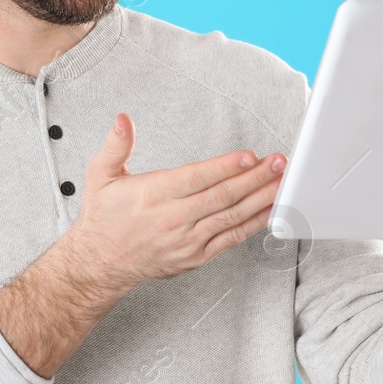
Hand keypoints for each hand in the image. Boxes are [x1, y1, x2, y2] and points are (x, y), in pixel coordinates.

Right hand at [60, 112, 287, 296]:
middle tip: (279, 163)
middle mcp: (172, 219)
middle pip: (221, 196)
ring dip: (260, 199)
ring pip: (230, 217)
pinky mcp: (196, 256)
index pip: (196, 178)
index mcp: (152, 195)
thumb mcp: (100, 175)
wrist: (101, 263)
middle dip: (254, 178)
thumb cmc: (104, 217)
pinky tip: (269, 210)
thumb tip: (123, 120)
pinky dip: (252, 224)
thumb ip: (115, 146)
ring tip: (282, 183)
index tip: (250, 156)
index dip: (225, 167)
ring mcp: (186, 241)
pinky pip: (230, 238)